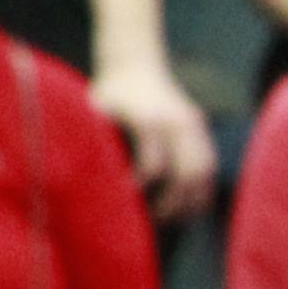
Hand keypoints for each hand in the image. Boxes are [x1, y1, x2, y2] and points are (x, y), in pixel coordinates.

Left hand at [89, 51, 218, 221]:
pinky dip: (202, 188)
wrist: (134, 66)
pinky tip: (187, 207)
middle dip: (170, 202)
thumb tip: (78, 178)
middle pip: (186, 173)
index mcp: (148, 119)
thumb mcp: (94, 113)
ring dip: (190, 199)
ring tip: (169, 219)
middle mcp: (175, 121)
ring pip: (203, 171)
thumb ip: (95, 140)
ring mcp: (192, 124)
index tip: (125, 203)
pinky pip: (209, 163)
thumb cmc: (107, 96)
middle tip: (150, 222)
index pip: (154, 165)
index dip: (141, 189)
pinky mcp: (199, 127)